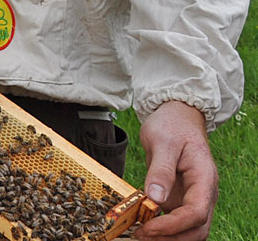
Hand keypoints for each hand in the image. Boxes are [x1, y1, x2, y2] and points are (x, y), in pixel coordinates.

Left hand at [135, 101, 215, 240]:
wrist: (176, 118)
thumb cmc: (172, 126)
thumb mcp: (162, 142)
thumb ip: (160, 170)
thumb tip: (155, 198)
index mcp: (204, 178)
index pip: (196, 213)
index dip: (173, 225)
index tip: (148, 228)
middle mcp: (203, 192)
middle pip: (198, 228)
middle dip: (172, 238)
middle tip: (141, 235)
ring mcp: (193, 197)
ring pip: (190, 229)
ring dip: (169, 237)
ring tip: (140, 234)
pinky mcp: (181, 198)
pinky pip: (178, 221)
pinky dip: (164, 229)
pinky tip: (143, 226)